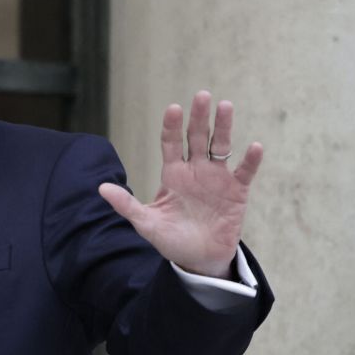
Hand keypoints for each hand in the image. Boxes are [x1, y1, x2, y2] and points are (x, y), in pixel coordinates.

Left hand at [98, 90, 262, 278]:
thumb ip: (126, 205)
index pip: (170, 144)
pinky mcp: (236, 191)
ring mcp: (217, 179)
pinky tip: (254, 147)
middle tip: (201, 95)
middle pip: (197, 138)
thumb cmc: (170, 240)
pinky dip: (251, 160)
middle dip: (198, 117)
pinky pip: (245, 172)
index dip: (172, 126)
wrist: (198, 259)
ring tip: (225, 106)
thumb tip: (101, 188)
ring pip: (221, 146)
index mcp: (173, 175)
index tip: (173, 108)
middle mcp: (195, 171)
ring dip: (223, 127)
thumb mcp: (146, 223)